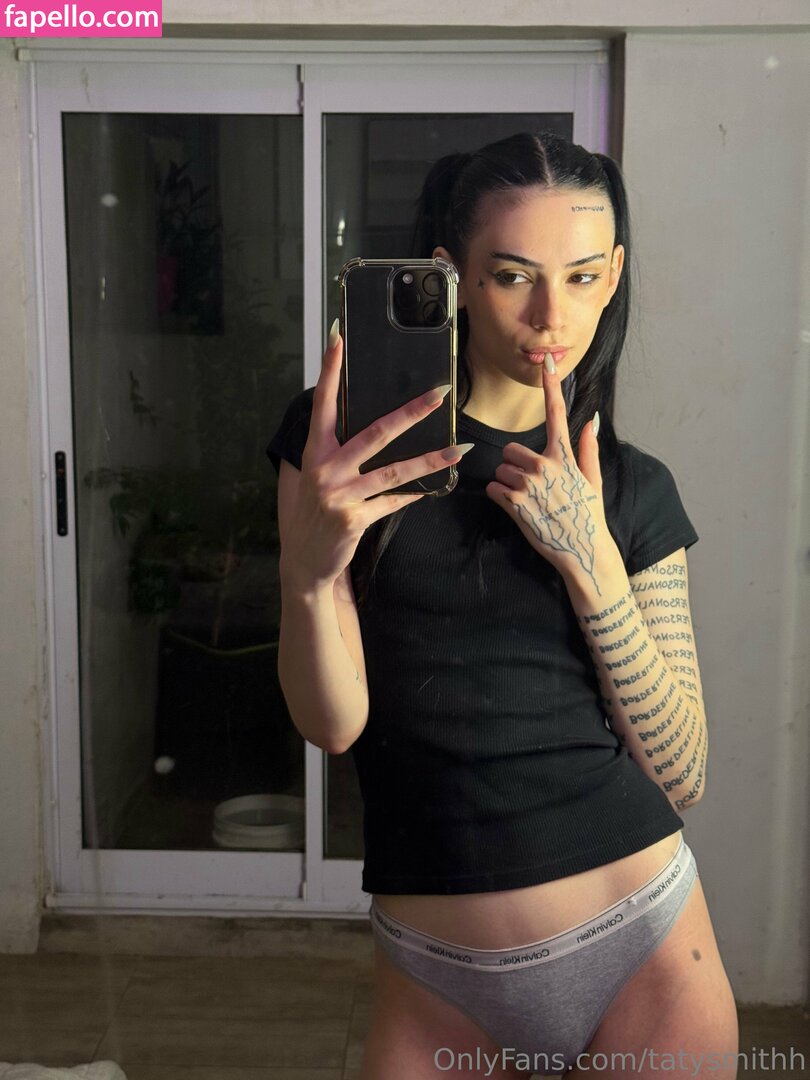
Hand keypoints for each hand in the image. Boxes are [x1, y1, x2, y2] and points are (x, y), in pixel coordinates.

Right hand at [283, 323, 462, 589]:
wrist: (306, 560)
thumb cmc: (316, 512)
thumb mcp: (318, 477)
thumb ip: (338, 452)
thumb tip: (375, 426)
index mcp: (315, 453)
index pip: (324, 405)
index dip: (331, 373)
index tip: (339, 340)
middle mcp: (325, 470)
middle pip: (375, 433)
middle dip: (411, 412)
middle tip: (439, 394)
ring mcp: (340, 495)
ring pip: (394, 471)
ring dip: (431, 460)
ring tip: (460, 450)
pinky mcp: (354, 519)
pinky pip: (392, 502)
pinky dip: (412, 496)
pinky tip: (430, 490)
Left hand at [485, 354, 614, 590]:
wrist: (583, 551)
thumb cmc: (589, 515)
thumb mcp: (593, 480)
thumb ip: (587, 448)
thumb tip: (591, 420)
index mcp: (565, 455)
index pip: (557, 412)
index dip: (551, 384)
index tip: (548, 359)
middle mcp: (545, 465)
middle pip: (510, 449)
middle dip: (514, 464)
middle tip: (531, 484)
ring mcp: (528, 484)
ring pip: (500, 469)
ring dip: (507, 482)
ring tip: (527, 500)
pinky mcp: (514, 503)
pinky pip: (493, 488)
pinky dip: (500, 497)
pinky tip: (517, 509)